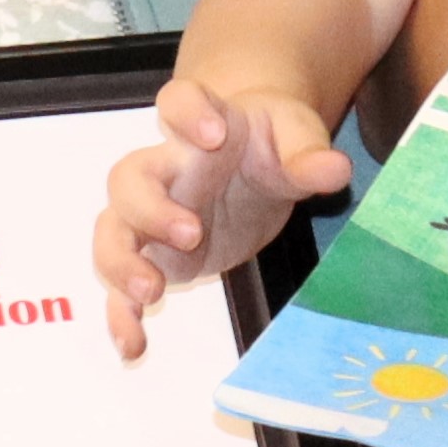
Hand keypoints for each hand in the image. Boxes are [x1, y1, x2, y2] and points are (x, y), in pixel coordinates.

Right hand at [97, 72, 347, 353]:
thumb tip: (335, 169)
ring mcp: (150, 215)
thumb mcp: (296, 139)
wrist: (252, 165)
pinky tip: (133, 345)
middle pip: (129, 178)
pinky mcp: (153, 258)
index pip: (177, 101)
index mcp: (202, 125)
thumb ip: (308, 154)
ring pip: (112, 231)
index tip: (213, 132)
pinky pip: (122, 286)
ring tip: (151, 291)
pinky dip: (121, 315)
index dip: (187, 112)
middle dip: (150, 207)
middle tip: (191, 232)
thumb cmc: (269, 143)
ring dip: (121, 262)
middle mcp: (164, 169)